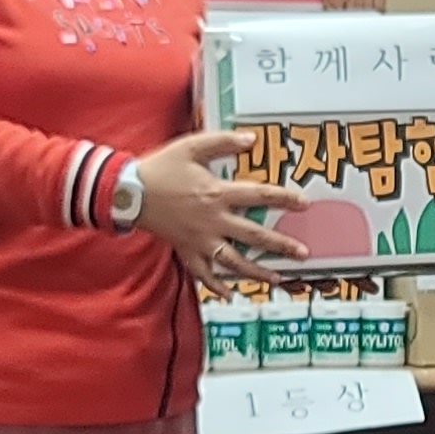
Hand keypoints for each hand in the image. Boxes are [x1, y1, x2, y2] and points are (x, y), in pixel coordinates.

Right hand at [134, 129, 305, 284]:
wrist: (129, 192)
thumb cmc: (161, 168)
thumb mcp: (192, 146)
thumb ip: (223, 142)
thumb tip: (252, 139)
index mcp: (218, 194)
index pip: (260, 196)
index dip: (285, 199)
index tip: (304, 204)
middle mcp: (213, 220)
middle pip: (254, 235)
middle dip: (281, 246)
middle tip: (303, 254)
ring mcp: (200, 239)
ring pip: (233, 261)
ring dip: (256, 272)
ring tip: (277, 279)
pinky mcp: (186, 250)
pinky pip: (203, 273)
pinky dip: (217, 286)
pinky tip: (231, 294)